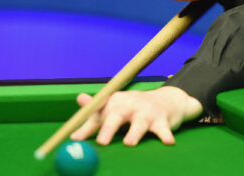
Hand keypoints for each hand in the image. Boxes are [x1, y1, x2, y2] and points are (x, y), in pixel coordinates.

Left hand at [70, 86, 202, 145]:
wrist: (166, 100)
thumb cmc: (134, 108)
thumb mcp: (114, 107)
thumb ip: (95, 111)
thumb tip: (78, 101)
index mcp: (115, 102)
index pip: (98, 114)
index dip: (87, 127)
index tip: (75, 138)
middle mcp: (129, 104)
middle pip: (117, 115)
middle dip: (109, 128)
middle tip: (102, 142)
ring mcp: (146, 111)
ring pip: (140, 123)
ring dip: (134, 133)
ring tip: (129, 143)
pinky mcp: (162, 119)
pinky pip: (163, 128)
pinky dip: (165, 135)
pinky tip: (168, 142)